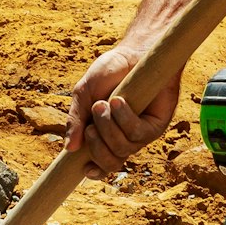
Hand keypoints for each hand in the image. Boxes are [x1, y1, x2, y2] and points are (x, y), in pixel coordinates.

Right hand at [66, 46, 180, 177]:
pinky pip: (137, 134)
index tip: (83, 169)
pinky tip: (119, 101)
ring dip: (108, 128)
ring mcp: (140, 134)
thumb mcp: (83, 95)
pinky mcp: (156, 124)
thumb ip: (74, 121)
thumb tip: (69, 149)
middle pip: (110, 163)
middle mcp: (124, 139)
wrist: (134, 52)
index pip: (101, 165)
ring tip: (103, 104)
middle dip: (97, 147)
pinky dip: (124, 119)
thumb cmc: (109, 73)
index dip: (94, 172)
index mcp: (104, 136)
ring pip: (122, 149)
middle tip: (90, 126)